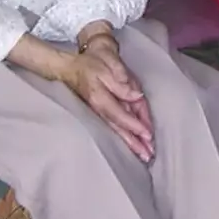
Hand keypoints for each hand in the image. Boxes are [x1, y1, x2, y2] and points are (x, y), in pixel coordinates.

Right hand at [62, 38, 154, 161]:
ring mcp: (99, 111)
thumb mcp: (107, 65)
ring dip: (130, 143)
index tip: (147, 135)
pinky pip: (115, 125)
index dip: (134, 126)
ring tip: (143, 155)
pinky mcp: (101, 111)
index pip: (120, 115)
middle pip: (119, 128)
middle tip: (148, 156)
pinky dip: (125, 134)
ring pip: (117, 130)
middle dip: (134, 143)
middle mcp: (99, 108)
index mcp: (100, 98)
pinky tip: (133, 143)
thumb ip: (121, 83)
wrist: (71, 65)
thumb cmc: (91, 62)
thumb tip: (136, 96)